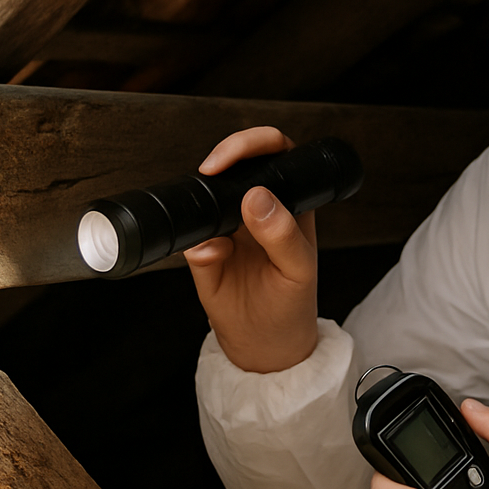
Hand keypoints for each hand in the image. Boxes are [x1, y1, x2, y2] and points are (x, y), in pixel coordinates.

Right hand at [183, 127, 318, 372]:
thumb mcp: (298, 271)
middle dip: (226, 155)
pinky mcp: (202, 251)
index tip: (238, 156)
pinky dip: (194, 241)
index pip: (277, 154)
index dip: (258, 142)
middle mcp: (256, 210)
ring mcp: (227, 228)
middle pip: (239, 162)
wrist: (264, 346)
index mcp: (289, 205)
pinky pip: (190, 236)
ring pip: (209, 194)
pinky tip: (210, 255)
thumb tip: (256, 197)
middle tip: (213, 169)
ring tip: (216, 224)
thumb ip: (282, 235)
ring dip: (205, 198)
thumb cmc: (292, 305)